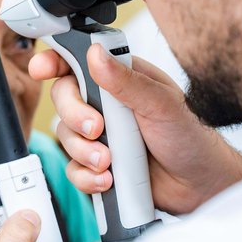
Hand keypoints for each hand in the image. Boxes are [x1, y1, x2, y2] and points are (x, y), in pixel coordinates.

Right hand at [29, 45, 241, 214]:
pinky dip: (87, 177)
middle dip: (75, 117)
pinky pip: (74, 169)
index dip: (55, 62)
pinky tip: (108, 179)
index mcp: (120, 80)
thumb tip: (96, 55)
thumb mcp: (161, 104)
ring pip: (65, 137)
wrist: (200, 186)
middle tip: (97, 129)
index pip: (78, 62)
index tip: (42, 69)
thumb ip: (127, 81)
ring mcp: (100, 136)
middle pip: (63, 100)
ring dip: (84, 152)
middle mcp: (106, 105)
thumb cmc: (189, 138)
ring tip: (110, 161)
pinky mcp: (97, 166)